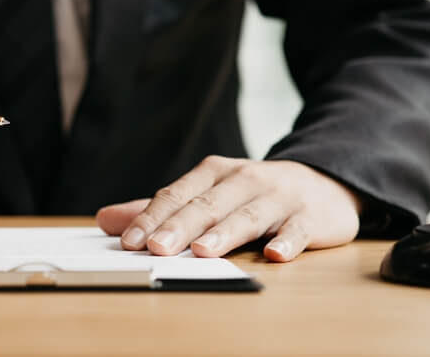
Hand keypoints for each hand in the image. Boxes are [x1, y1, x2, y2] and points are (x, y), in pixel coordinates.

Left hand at [95, 156, 361, 261]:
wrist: (323, 182)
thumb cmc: (253, 193)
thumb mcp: (206, 194)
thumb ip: (158, 210)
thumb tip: (106, 220)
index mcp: (213, 174)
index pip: (176, 195)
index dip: (151, 217)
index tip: (128, 242)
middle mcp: (243, 180)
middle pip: (207, 205)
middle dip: (179, 226)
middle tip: (155, 247)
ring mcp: (278, 197)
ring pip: (247, 215)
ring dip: (224, 232)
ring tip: (202, 250)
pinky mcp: (310, 216)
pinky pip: (298, 229)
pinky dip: (288, 241)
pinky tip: (275, 255)